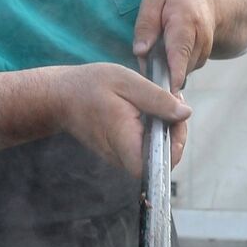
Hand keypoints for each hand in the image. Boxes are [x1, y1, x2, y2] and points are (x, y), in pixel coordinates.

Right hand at [48, 63, 190, 177]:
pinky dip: (154, 132)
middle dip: (175, 134)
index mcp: (123, 139)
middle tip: (175, 104)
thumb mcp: (126, 82)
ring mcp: (120, 157)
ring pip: (154, 155)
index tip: (176, 121)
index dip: (174, 149)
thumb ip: (157, 99)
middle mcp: (121, 155)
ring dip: (166, 132)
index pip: (155, 165)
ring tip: (163, 103)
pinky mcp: (120, 152)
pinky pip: (145, 149)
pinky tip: (152, 109)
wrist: (61, 97)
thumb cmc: (89, 86)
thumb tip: (185, 113)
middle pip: (160, 161)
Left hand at [131, 0, 218, 91]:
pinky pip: (180, 72)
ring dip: (163, 68)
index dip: (175, 73)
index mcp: (185, 21)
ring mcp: (203, 53)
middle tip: (144, 55)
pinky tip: (165, 53)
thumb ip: (146, 25)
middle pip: (177, 67)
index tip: (169, 91)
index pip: (180, 51)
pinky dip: (169, 68)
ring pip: (178, 72)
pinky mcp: (200, 62)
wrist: (206, 0)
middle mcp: (200, 40)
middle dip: (158, 70)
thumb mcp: (154, 1)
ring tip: (155, 48)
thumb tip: (140, 51)